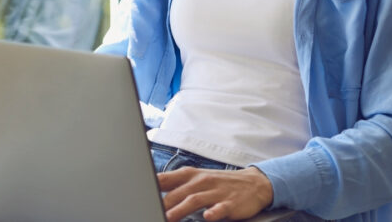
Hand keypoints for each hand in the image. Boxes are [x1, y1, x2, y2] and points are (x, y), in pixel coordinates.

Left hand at [157, 166, 273, 221]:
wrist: (253, 183)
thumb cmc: (219, 183)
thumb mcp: (196, 178)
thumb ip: (174, 184)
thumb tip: (150, 187)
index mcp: (190, 175)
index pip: (165, 179)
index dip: (150, 186)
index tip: (137, 193)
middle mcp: (201, 181)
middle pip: (177, 193)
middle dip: (162, 204)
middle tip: (149, 210)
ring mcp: (216, 192)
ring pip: (194, 200)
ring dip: (180, 209)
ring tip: (168, 218)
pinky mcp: (230, 203)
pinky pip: (220, 208)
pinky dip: (214, 212)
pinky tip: (208, 217)